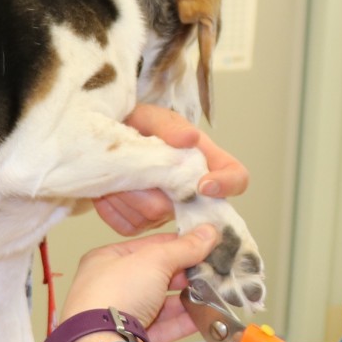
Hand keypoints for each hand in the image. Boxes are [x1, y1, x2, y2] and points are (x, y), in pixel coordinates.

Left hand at [59, 226, 221, 341]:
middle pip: (157, 276)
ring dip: (188, 298)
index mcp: (107, 260)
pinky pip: (164, 327)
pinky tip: (205, 315)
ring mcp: (122, 315)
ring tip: (214, 293)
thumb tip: (208, 232)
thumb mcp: (154, 260)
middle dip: (186, 274)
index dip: (178, 244)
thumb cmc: (115, 294)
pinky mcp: (134, 340)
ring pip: (162, 304)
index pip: (149, 247)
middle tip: (212, 270)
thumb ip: (184, 247)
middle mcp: (112, 287)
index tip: (203, 244)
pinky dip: (185, 321)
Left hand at [92, 105, 249, 234]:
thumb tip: (191, 138)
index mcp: (204, 161)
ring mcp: (163, 214)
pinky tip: (109, 186)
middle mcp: (189, 193)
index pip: (237, 177)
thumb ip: (170, 126)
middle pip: (185, 206)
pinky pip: (128, 225)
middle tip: (132, 158)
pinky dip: (112, 206)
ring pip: (151, 216)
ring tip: (117, 168)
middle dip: (153, 184)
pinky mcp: (138, 225)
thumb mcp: (151, 116)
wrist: (104, 137)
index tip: (204, 184)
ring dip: (127, 190)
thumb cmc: (135, 123)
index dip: (227, 185)